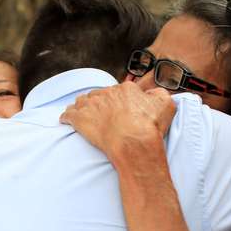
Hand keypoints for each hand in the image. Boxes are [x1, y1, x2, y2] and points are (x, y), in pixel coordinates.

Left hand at [60, 83, 174, 172]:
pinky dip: (66, 117)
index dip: (117, 100)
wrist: (134, 141)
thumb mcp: (166, 105)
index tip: (117, 109)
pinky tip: (64, 120)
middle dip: (98, 103)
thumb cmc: (150, 126)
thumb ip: (159, 95)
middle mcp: (107, 93)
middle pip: (99, 95)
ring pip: (82, 101)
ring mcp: (92, 105)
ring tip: (79, 113)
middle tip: (98, 113)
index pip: (118, 91)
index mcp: (126, 89)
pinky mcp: (80, 119)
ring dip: (81, 107)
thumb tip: (152, 94)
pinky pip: (68, 114)